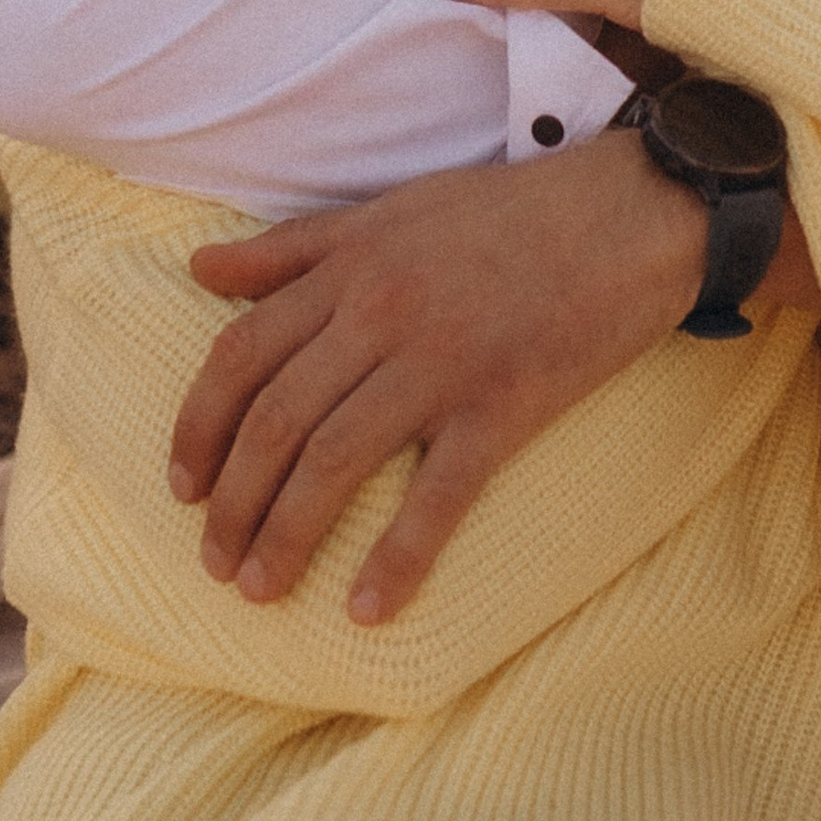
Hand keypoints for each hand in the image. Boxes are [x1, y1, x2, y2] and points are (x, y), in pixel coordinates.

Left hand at [172, 134, 707, 620]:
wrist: (636, 210)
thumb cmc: (516, 211)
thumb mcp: (393, 210)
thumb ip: (296, 247)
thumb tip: (200, 268)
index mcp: (350, 268)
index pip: (240, 355)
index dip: (198, 427)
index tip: (184, 487)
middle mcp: (381, 314)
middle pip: (275, 421)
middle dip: (233, 503)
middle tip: (215, 562)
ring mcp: (443, 362)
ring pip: (333, 460)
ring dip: (285, 536)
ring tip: (260, 589)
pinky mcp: (506, 405)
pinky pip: (438, 494)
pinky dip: (398, 558)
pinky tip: (368, 610)